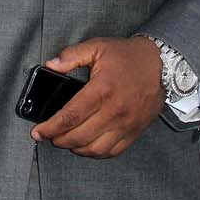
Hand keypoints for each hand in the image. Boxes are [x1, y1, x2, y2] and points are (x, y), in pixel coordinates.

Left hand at [31, 36, 163, 157]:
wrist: (162, 64)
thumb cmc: (128, 56)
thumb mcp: (98, 46)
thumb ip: (72, 56)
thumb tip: (51, 65)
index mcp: (102, 90)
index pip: (70, 116)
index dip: (50, 128)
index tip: (37, 132)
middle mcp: (114, 111)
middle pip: (79, 136)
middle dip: (58, 139)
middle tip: (49, 136)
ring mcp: (126, 124)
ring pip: (94, 149)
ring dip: (75, 148)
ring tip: (65, 141)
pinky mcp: (134, 132)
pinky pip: (112, 151)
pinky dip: (95, 153)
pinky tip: (86, 146)